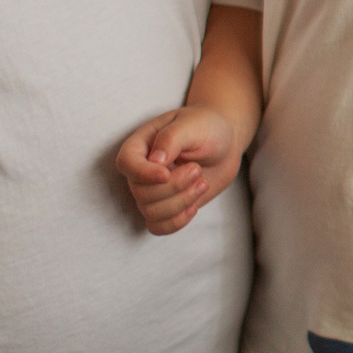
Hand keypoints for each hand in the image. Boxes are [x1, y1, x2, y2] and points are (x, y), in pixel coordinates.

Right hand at [115, 106, 239, 234]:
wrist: (225, 142)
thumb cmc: (206, 127)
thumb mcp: (192, 125)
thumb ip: (171, 139)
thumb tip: (155, 161)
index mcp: (140, 146)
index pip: (126, 164)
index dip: (143, 174)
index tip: (166, 174)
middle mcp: (141, 171)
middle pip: (141, 193)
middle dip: (174, 186)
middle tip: (197, 169)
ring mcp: (153, 191)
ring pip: (151, 212)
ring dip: (181, 202)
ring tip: (202, 182)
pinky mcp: (168, 206)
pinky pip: (158, 226)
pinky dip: (176, 223)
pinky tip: (194, 207)